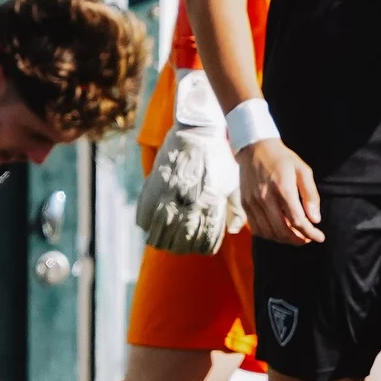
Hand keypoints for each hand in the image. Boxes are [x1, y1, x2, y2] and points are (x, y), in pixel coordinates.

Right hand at [136, 122, 242, 254]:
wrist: (198, 132)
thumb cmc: (220, 159)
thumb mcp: (234, 183)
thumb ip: (236, 209)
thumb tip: (232, 230)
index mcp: (212, 203)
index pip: (205, 240)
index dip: (203, 248)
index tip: (202, 247)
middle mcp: (189, 202)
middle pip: (180, 241)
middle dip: (181, 247)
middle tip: (181, 246)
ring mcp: (169, 195)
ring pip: (160, 233)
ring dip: (161, 239)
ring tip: (164, 240)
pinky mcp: (153, 186)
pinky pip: (144, 216)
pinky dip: (146, 224)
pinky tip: (151, 224)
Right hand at [238, 139, 323, 244]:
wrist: (255, 148)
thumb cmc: (283, 159)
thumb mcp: (303, 171)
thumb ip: (311, 195)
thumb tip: (315, 219)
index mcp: (282, 189)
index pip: (297, 221)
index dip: (310, 233)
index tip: (320, 237)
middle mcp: (265, 198)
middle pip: (282, 231)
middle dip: (298, 240)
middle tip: (308, 238)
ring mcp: (252, 203)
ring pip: (268, 233)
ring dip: (284, 239)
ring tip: (296, 235)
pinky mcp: (245, 205)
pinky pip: (256, 228)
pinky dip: (269, 234)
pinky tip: (280, 230)